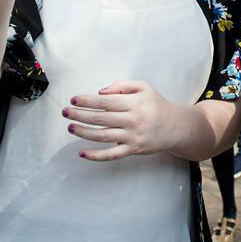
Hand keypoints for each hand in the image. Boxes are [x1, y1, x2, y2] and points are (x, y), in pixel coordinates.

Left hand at [63, 80, 180, 160]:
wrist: (175, 127)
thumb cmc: (156, 105)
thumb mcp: (143, 87)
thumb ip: (122, 86)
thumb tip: (100, 92)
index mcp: (134, 103)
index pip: (106, 101)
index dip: (88, 100)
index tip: (74, 99)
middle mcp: (132, 120)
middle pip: (101, 118)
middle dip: (80, 114)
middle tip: (65, 112)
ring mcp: (132, 137)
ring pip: (103, 136)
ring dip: (84, 132)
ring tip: (70, 127)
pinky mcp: (132, 150)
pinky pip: (111, 155)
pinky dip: (95, 156)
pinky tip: (82, 152)